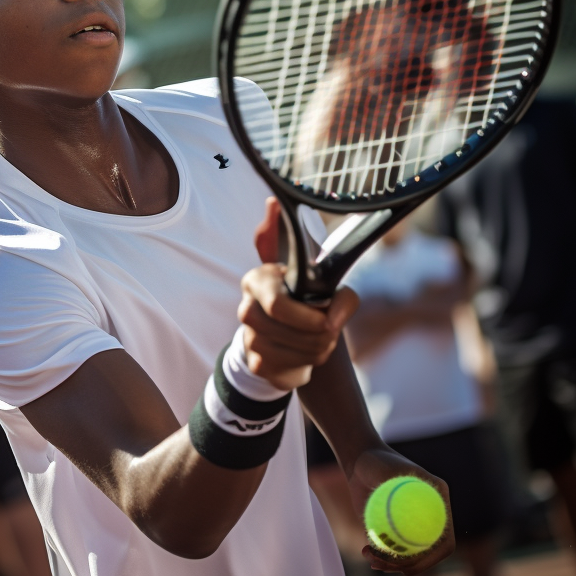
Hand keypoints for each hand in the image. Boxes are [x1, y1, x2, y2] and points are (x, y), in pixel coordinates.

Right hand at [237, 198, 358, 389]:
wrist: (280, 330)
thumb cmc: (300, 294)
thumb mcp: (308, 266)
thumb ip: (298, 237)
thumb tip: (271, 204)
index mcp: (257, 280)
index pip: (277, 306)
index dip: (308, 318)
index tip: (327, 321)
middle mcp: (246, 309)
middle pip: (296, 333)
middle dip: (323, 334)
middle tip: (329, 326)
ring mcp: (249, 339)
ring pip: (302, 353)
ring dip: (321, 348)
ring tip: (319, 338)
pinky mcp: (257, 364)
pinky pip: (295, 371)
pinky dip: (310, 364)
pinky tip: (305, 353)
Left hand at [347, 445, 455, 575]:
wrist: (360, 460)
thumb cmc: (375, 460)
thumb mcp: (385, 468)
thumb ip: (396, 485)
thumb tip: (407, 503)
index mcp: (438, 503)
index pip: (444, 540)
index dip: (432, 558)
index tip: (410, 565)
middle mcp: (430, 517)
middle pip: (426, 552)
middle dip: (408, 566)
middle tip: (385, 566)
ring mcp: (413, 525)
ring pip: (408, 554)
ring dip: (390, 563)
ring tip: (370, 560)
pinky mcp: (396, 529)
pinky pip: (392, 549)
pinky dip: (380, 554)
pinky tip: (365, 552)